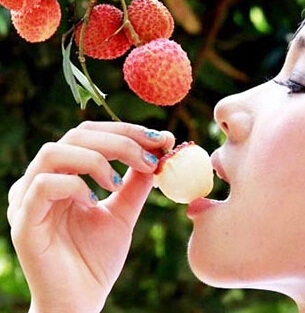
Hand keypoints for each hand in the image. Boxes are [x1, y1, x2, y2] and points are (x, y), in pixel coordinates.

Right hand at [7, 121, 174, 312]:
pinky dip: (75, 186)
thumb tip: (157, 150)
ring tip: (118, 183)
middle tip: (150, 157)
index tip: (161, 139)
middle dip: (119, 140)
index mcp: (63, 173)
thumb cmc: (96, 258)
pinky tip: (94, 202)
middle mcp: (42, 179)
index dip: (126, 131)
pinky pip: (44, 185)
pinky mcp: (23, 221)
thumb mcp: (123, 212)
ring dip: (96, 159)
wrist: (80, 302)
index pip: (91, 135)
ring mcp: (27, 198)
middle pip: (76, 136)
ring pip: (54, 152)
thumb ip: (135, 182)